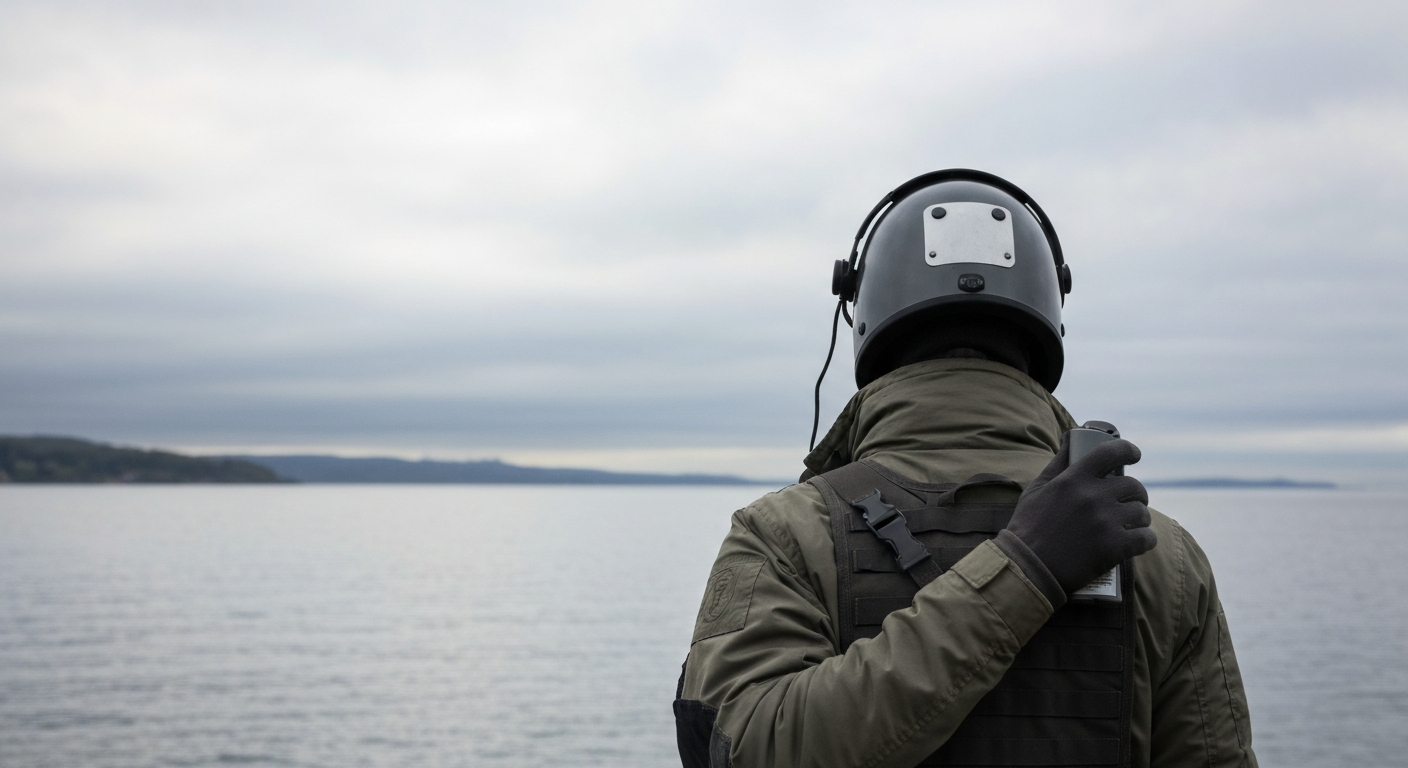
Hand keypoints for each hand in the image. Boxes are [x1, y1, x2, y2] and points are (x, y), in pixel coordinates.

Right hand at [1004, 433, 1156, 594]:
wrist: (1028, 568)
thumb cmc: (1029, 527)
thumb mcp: (1036, 489)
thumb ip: (1057, 463)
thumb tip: (1071, 439)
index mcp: (1073, 479)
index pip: (1111, 452)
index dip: (1128, 450)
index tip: (1134, 455)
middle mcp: (1092, 497)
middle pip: (1134, 486)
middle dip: (1136, 494)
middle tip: (1129, 503)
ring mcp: (1105, 522)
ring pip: (1142, 513)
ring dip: (1139, 519)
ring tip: (1130, 526)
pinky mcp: (1115, 547)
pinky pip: (1146, 538)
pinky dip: (1145, 540)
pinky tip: (1137, 542)